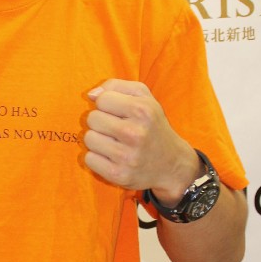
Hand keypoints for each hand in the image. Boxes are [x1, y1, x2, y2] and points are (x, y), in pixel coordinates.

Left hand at [83, 79, 198, 202]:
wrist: (172, 165)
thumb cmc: (152, 126)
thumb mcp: (144, 98)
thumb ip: (116, 86)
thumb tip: (91, 94)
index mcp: (142, 110)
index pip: (102, 99)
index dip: (107, 104)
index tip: (118, 113)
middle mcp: (135, 133)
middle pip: (92, 119)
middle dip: (101, 122)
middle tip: (116, 129)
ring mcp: (127, 156)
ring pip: (88, 138)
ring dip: (97, 140)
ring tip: (113, 143)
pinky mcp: (119, 175)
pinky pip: (89, 159)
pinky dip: (96, 157)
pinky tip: (111, 157)